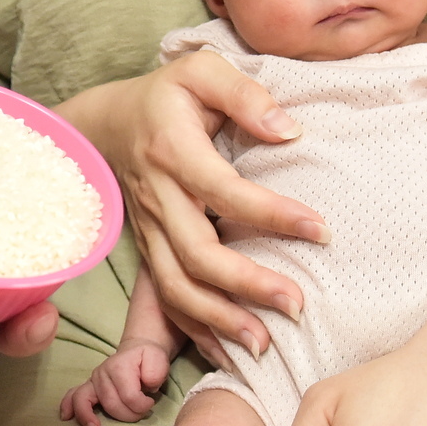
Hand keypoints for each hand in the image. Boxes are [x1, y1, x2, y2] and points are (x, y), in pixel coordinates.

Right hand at [59, 340, 168, 425]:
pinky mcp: (87, 387)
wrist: (136, 352)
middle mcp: (101, 372)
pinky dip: (68, 407)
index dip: (142, 406)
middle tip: (141, 413)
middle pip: (110, 404)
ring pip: (87, 402)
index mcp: (118, 366)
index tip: (151, 403)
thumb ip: (156, 372)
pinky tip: (67, 417)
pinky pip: (72, 396)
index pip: (129, 397)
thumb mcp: (159, 359)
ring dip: (92, 417)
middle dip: (128, 415)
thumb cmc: (147, 359)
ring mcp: (92, 380)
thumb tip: (146, 385)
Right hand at [64, 56, 325, 355]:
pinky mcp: (149, 250)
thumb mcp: (201, 71)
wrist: (105, 125)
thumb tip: (289, 131)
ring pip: (176, 286)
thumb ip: (246, 95)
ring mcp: (150, 230)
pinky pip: (167, 299)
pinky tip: (229, 354)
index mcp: (173, 151)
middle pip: (196, 253)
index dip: (271, 214)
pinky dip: (196, 330)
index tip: (321, 230)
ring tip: (264, 345)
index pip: (224, 191)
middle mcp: (158, 198)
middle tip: (296, 305)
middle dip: (245, 286)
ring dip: (218, 320)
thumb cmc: (166, 96)